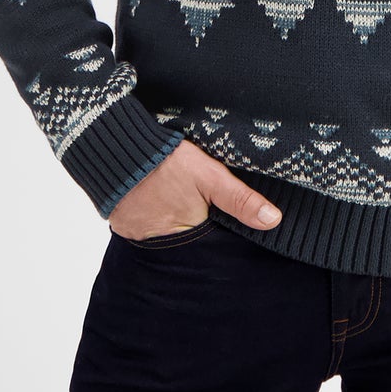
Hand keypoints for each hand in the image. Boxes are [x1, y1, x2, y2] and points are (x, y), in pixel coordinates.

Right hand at [106, 138, 284, 240]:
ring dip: (170, 225)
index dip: (216, 235)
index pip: (208, 247)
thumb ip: (240, 200)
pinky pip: (142, 229)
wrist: (117, 144)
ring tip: (174, 203)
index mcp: (184, 234)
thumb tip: (273, 221)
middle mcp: (157, 244)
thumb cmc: (166, 160)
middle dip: (194, 231)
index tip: (219, 221)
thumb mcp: (210, 176)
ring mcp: (136, 236)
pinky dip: (150, 219)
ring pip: (164, 237)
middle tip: (195, 208)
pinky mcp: (121, 225)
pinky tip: (156, 202)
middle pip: (187, 244)